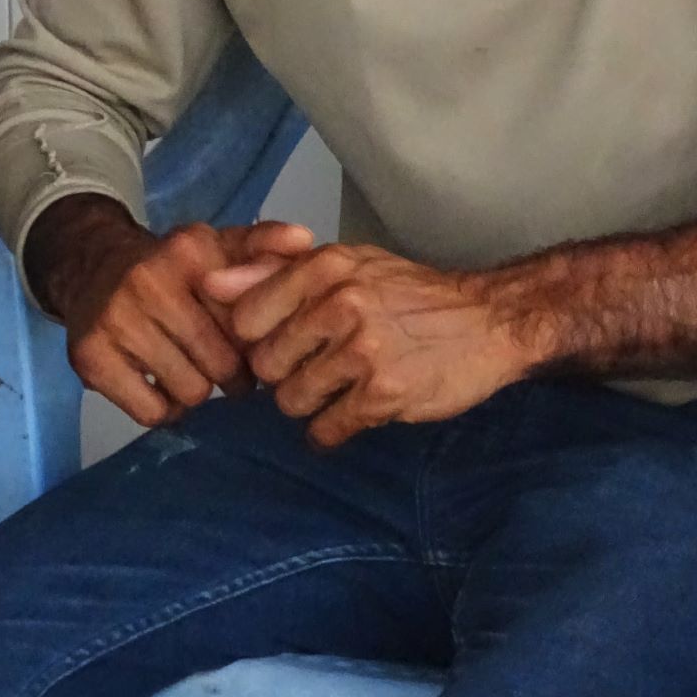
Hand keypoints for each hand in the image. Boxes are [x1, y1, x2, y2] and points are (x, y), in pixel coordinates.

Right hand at [25, 194, 313, 426]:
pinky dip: (164, 409)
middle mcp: (150, 281)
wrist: (93, 266)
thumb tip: (304, 239)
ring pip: (190, 392)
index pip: (248, 320)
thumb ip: (265, 244)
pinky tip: (163, 385)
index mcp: (191, 251)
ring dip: (198, 391)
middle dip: (231, 374)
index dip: (257, 341)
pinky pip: (151, 412)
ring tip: (193, 372)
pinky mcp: (90, 357)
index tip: (253, 345)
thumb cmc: (174, 266)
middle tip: (226, 369)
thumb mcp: (220, 244)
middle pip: (222, 363)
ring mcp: (117, 319)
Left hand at [201, 244, 526, 446]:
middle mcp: (341, 303)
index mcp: (327, 266)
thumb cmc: (411, 293)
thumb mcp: (349, 265)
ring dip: (309, 403)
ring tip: (340, 387)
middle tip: (318, 366)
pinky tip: (355, 410)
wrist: (487, 321)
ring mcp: (363, 350)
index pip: (246, 316)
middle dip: (284, 374)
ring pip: (290, 401)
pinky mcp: (383, 395)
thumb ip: (276, 272)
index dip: (257, 338)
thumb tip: (209, 284)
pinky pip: (325, 431)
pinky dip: (333, 430)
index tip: (281, 342)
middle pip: (265, 365)